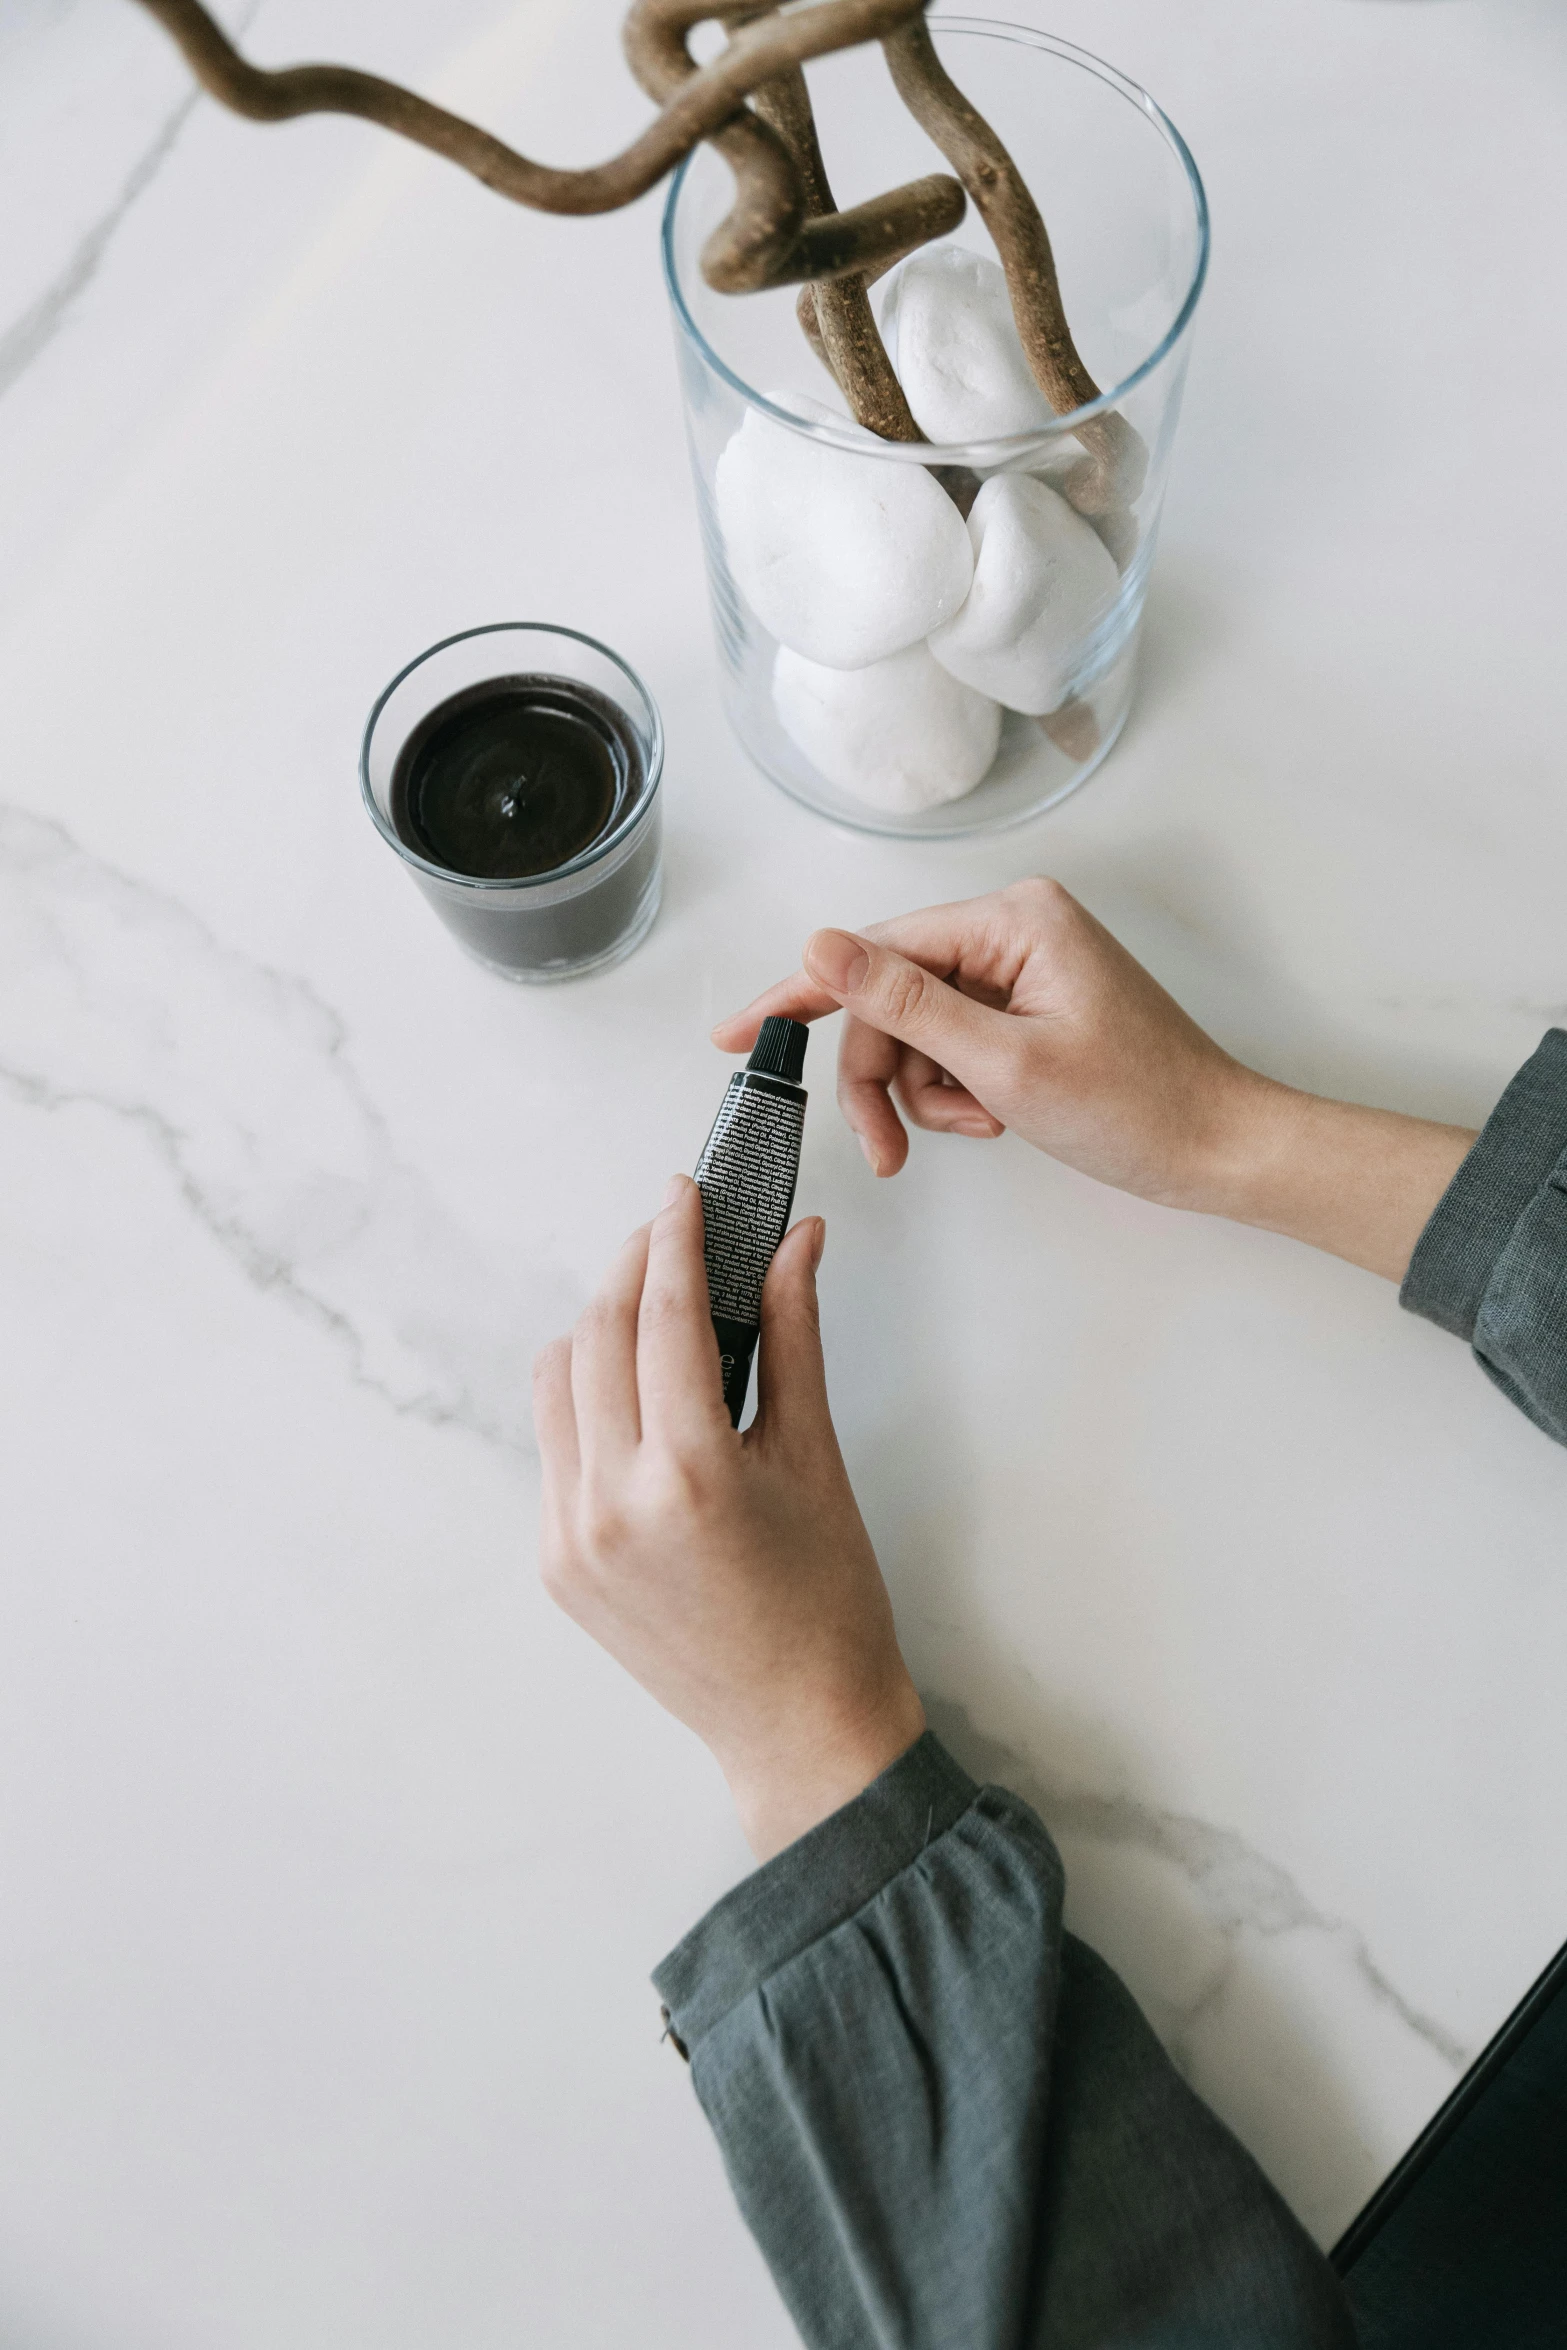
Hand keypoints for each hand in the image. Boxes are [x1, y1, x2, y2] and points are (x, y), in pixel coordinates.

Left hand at [533, 1174, 924, 1861]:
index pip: (662, 1316)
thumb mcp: (813, 1455)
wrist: (798, 1725)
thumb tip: (795, 1239)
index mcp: (687, 1474)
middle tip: (671, 1231)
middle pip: (595, 1333)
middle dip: (631, 1267)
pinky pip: (554, 1445)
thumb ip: (792, 1334)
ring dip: (598, 1325)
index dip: (673, 1237)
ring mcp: (571, 1537)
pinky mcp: (554, 1562)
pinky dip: (586, 1396)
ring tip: (653, 1308)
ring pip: (557, 1380)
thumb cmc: (827, 1599)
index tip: (684, 1192)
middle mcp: (611, 1503)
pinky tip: (635, 1389)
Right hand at [713, 878, 1476, 1283]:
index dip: (801, 996)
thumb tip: (820, 948)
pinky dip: (959, 1094)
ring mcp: (1023, 970)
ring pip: (917, 1031)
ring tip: (979, 1128)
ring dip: (927, 1093)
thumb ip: (904, 1003)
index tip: (738, 1034)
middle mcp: (1014, 929)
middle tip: (887, 1151)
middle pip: (891, 998)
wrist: (1219, 1151)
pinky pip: (954, 1047)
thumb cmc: (1139, 1107)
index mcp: (1013, 918)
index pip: (875, 950)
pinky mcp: (1030, 1009)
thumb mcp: (1004, 1062)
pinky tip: (998, 1120)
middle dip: (884, 1077)